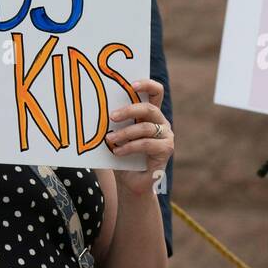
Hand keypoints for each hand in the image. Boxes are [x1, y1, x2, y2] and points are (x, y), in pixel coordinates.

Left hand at [108, 79, 172, 195]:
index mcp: (151, 114)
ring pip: (146, 128)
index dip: (147, 85)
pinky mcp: (166, 150)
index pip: (155, 92)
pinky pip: (146, 144)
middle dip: (130, 110)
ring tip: (109, 139)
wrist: (129, 183)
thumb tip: (100, 108)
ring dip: (125, 133)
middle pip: (150, 108)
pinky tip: (117, 152)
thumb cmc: (122, 155)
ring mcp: (166, 136)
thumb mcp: (117, 134)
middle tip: (112, 116)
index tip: (131, 84)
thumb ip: (116, 122)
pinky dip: (130, 147)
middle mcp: (161, 122)